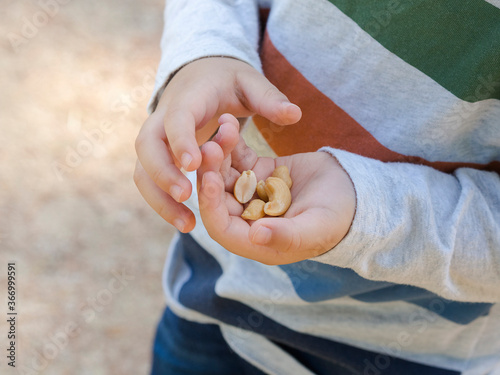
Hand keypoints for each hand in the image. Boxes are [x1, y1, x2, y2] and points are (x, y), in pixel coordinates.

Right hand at [134, 57, 301, 231]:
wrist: (200, 75)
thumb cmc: (228, 81)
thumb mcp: (250, 82)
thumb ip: (269, 99)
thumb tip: (295, 114)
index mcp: (187, 98)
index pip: (176, 118)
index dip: (182, 140)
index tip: (194, 164)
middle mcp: (163, 118)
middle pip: (147, 148)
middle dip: (163, 173)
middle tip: (187, 196)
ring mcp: (157, 139)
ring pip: (143, 171)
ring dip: (159, 198)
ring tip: (187, 224)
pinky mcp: (159, 156)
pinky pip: (151, 181)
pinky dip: (163, 202)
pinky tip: (185, 222)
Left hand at [197, 114, 355, 264]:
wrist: (354, 192)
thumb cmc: (338, 219)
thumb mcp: (315, 229)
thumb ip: (286, 236)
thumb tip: (255, 236)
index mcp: (256, 240)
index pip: (222, 227)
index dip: (211, 206)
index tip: (209, 181)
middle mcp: (248, 218)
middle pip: (219, 197)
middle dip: (211, 173)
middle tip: (209, 147)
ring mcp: (252, 193)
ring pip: (226, 175)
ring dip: (220, 154)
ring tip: (222, 129)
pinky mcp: (259, 172)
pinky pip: (240, 158)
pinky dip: (233, 143)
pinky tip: (229, 122)